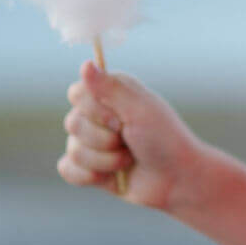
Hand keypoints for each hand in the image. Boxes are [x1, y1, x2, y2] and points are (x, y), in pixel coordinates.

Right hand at [57, 60, 210, 213]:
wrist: (177, 180)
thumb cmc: (165, 140)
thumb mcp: (140, 110)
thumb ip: (110, 88)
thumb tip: (85, 64)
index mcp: (111, 93)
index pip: (76, 93)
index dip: (94, 110)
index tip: (120, 118)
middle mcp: (99, 115)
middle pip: (72, 123)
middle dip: (104, 139)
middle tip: (130, 141)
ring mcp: (93, 143)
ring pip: (73, 150)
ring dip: (105, 161)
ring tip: (128, 160)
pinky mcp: (90, 168)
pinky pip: (68, 170)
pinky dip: (90, 176)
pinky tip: (110, 178)